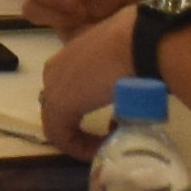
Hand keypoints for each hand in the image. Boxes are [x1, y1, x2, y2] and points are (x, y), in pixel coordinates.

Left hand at [34, 12, 134, 144]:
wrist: (136, 42)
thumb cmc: (135, 47)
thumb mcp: (121, 59)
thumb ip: (115, 75)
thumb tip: (126, 92)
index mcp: (67, 57)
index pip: (68, 93)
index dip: (85, 111)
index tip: (114, 120)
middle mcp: (54, 71)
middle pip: (59, 109)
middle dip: (81, 127)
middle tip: (108, 135)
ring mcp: (53, 88)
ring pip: (58, 124)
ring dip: (81, 139)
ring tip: (107, 144)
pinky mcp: (59, 106)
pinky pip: (61, 136)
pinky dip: (79, 147)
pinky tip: (101, 148)